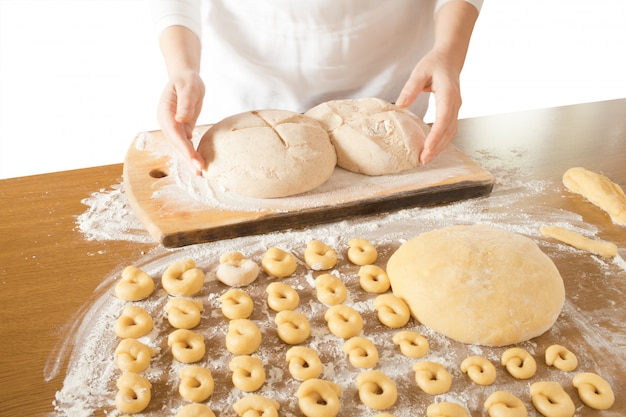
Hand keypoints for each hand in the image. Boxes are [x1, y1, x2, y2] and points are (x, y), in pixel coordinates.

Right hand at [157, 70, 205, 173]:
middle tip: (200, 171)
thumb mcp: (188, 88)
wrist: (185, 78)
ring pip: (180, 147)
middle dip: (187, 158)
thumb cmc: (186, 81)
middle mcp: (166, 123)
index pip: (174, 134)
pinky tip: (200, 164)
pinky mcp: (181, 130)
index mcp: (165, 113)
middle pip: (176, 144)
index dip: (183, 147)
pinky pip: (186, 144)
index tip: (193, 158)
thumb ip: (185, 103)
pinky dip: (192, 154)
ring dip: (189, 160)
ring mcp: (173, 128)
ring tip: (201, 172)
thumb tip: (181, 119)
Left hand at [395, 48, 461, 164]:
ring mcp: (456, 108)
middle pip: (448, 130)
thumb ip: (410, 88)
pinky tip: (431, 148)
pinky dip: (441, 141)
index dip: (436, 134)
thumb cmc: (434, 63)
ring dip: (440, 147)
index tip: (427, 147)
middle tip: (423, 160)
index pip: (443, 118)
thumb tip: (400, 105)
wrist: (450, 58)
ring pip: (450, 132)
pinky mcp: (452, 111)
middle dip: (437, 146)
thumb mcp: (420, 72)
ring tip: (426, 158)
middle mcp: (455, 103)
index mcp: (448, 94)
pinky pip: (449, 129)